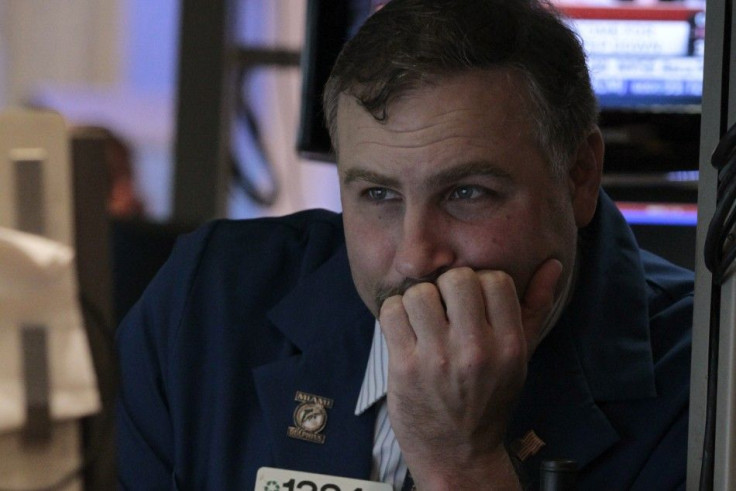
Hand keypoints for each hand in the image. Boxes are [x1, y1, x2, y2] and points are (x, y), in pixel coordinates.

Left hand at [378, 259, 561, 488]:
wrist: (457, 454)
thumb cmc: (489, 400)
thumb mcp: (519, 358)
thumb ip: (536, 308)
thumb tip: (553, 264)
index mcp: (509, 345)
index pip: (495, 279)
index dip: (478, 283)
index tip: (470, 303)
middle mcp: (477, 350)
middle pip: (456, 279)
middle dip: (446, 288)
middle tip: (444, 309)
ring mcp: (439, 359)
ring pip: (419, 293)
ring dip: (416, 302)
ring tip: (422, 321)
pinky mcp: (405, 367)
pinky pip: (391, 312)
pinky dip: (394, 316)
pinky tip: (404, 332)